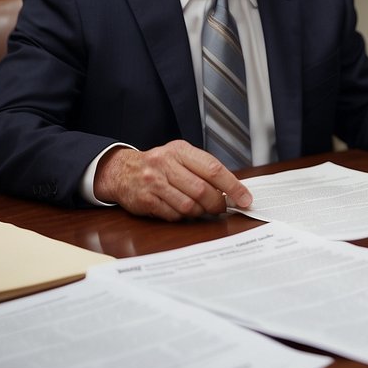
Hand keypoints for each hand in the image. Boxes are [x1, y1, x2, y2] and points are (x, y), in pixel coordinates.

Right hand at [92, 140, 253, 220]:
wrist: (121, 170)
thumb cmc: (159, 165)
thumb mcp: (180, 157)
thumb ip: (204, 169)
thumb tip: (234, 189)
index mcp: (180, 150)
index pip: (214, 169)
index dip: (233, 186)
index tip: (245, 198)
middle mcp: (166, 164)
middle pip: (202, 190)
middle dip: (217, 203)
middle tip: (222, 208)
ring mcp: (154, 182)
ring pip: (189, 205)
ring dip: (200, 212)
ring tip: (200, 209)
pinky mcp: (146, 200)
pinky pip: (173, 215)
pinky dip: (182, 216)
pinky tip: (180, 210)